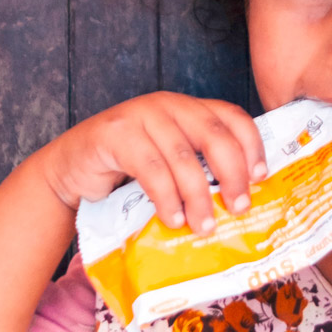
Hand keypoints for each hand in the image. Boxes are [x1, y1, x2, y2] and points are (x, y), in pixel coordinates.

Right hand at [35, 91, 264, 233]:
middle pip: (214, 137)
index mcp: (190, 108)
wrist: (71, 170)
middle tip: (239, 207)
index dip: (252, 146)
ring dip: (198, 197)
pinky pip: (152, 170)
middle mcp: (170, 105)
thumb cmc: (129, 170)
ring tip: (205, 226)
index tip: (260, 177)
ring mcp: (141, 115)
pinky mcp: (115, 134)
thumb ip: (201, 167)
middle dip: (232, 175)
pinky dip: (167, 199)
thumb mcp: (172, 162)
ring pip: (183, 158)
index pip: (233, 118)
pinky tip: (174, 219)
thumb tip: (244, 201)